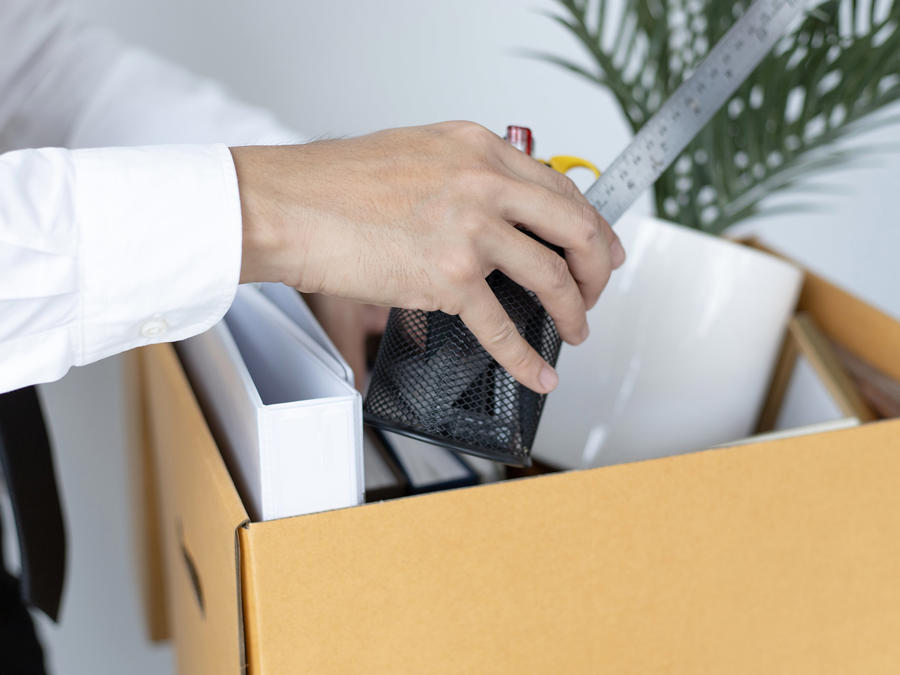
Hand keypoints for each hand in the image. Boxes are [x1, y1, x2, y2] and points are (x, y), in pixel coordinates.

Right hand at [232, 121, 624, 393]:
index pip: (560, 187)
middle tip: (595, 291)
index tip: (595, 247)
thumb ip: (464, 174)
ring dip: (573, 313)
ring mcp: (470, 230)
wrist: (287, 206)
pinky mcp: (448, 277)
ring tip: (574, 331)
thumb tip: (494, 208)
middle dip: (596, 269)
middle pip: (574, 228)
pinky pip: (503, 328)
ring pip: (551, 278)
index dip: (588, 225)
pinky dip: (526, 359)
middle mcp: (484, 183)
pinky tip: (538, 373)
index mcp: (479, 149)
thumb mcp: (416, 153)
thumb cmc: (333, 182)